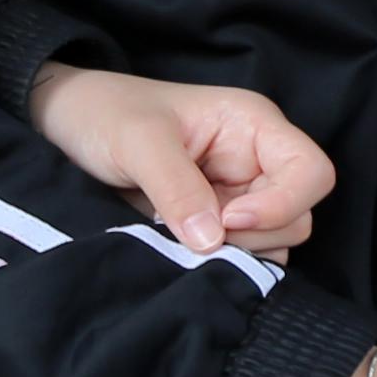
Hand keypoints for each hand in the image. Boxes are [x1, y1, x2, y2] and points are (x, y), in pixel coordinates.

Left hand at [27, 66, 333, 254]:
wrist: (64, 124)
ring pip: (272, 242)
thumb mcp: (138, 141)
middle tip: (197, 233)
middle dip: (254, 235)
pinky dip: (217, 264)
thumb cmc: (105, 113)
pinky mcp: (211, 224)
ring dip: (234, 254)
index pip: (312, 171)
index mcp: (253, 126)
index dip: (283, 204)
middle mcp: (255, 162)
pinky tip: (178, 252)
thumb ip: (177, 187)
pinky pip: (238, 255)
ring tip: (180, 240)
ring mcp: (235, 196)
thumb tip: (213, 241)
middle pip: (299, 214)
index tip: (227, 221)